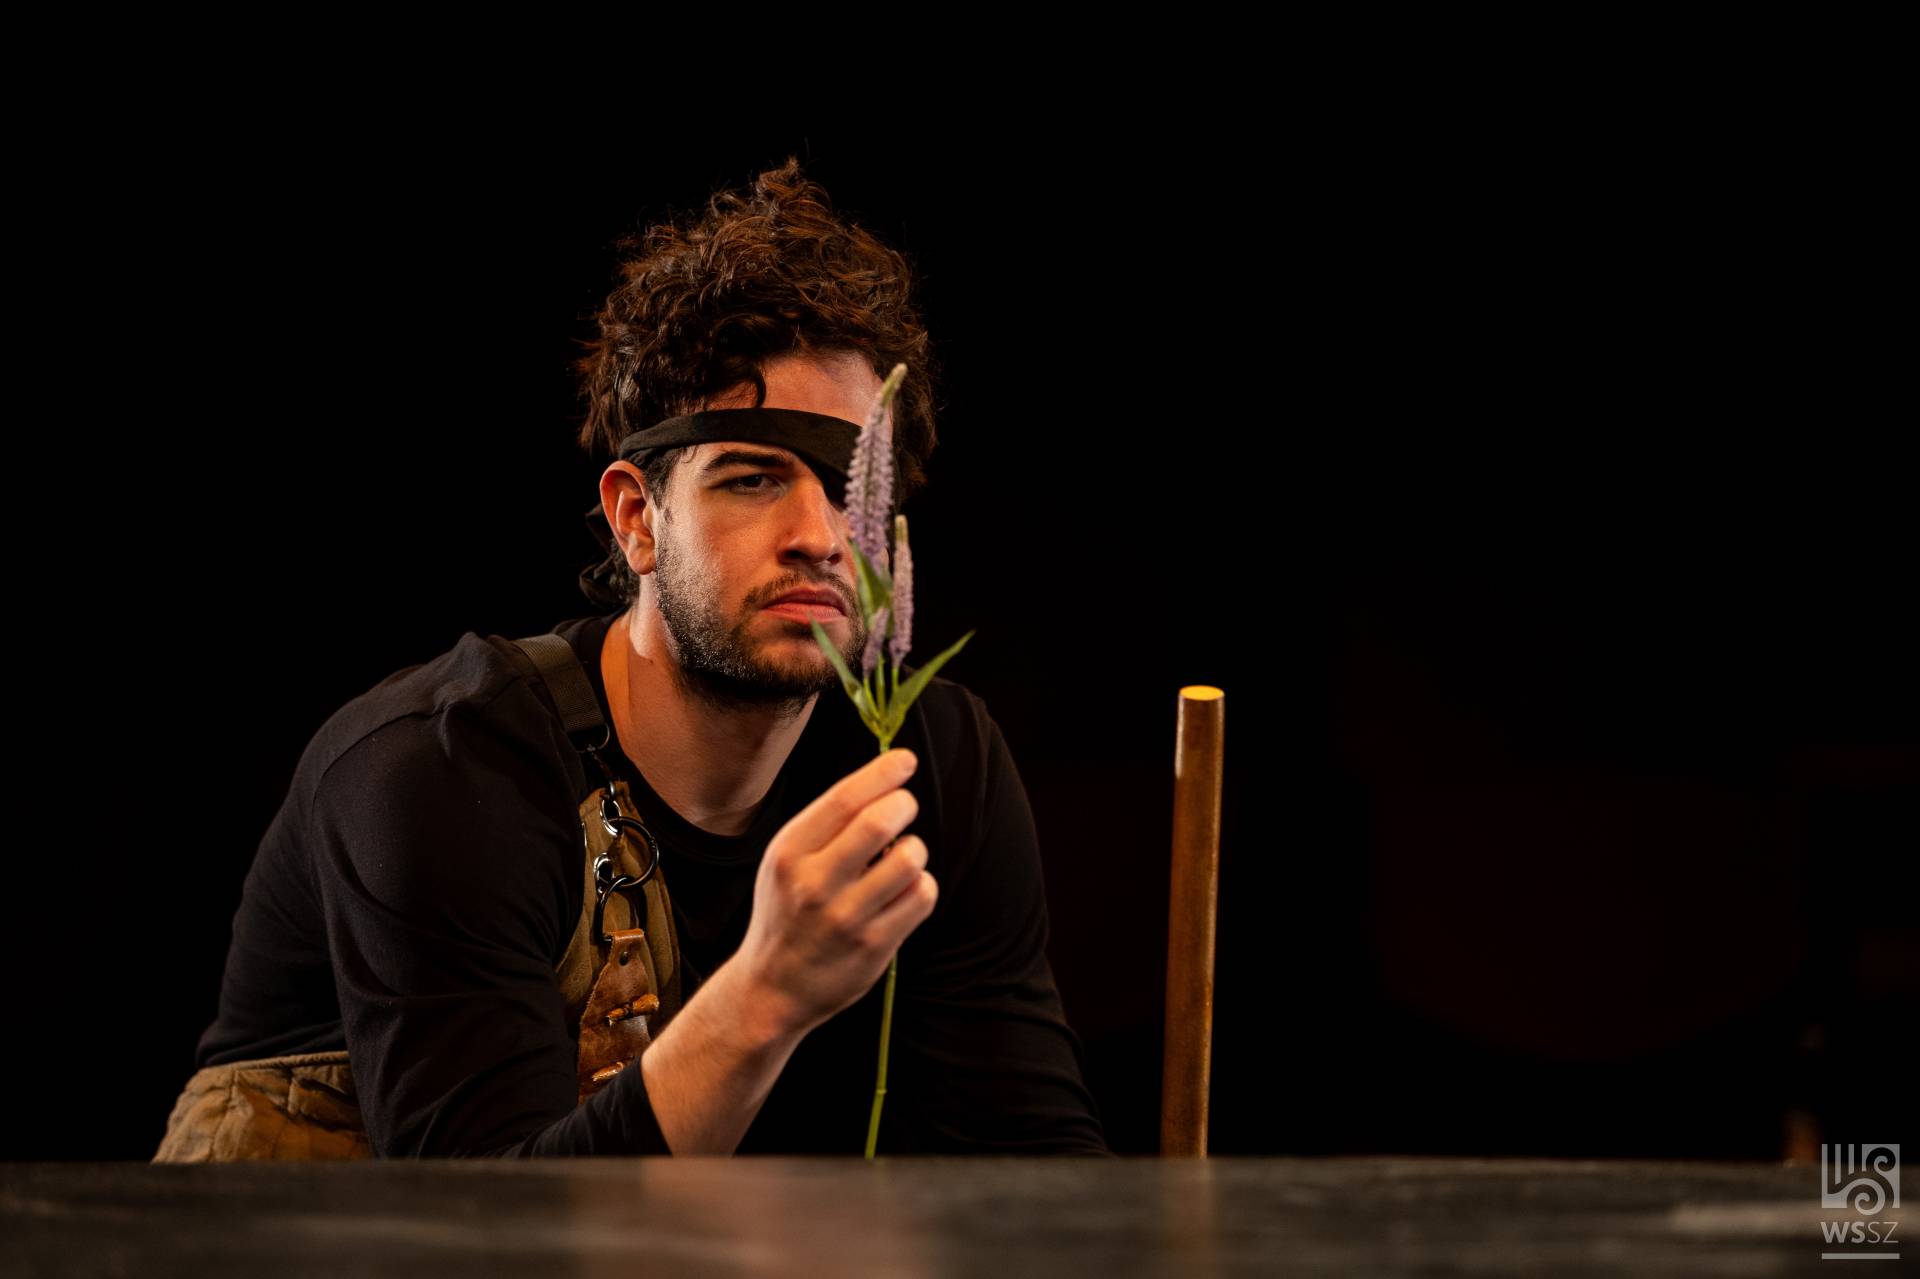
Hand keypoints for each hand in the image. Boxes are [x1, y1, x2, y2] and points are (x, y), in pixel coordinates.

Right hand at [732, 748, 936, 1038]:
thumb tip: (884, 779)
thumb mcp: (786, 861)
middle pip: (880, 822)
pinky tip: (904, 891)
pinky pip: (922, 896)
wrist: (772, 988)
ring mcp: (846, 918)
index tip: (906, 761)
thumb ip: (826, 824)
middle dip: (904, 805)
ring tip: (902, 858)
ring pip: (908, 859)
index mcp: (789, 854)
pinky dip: (922, 885)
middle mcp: (814, 884)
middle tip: (904, 808)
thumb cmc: (787, 910)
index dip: (882, 773)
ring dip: (915, 849)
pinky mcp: (874, 947)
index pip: (844, 799)